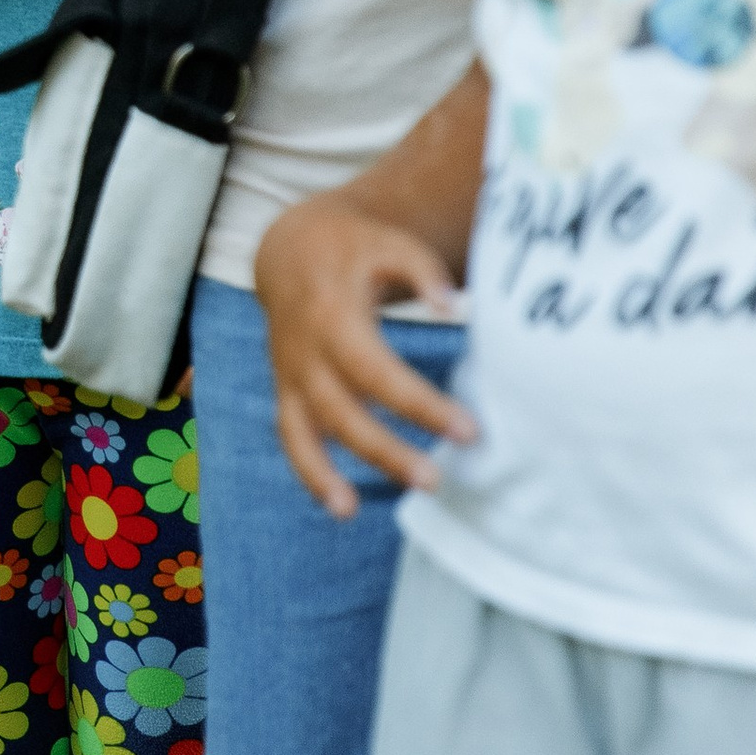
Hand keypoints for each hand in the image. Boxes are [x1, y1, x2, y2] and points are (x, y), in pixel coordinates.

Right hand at [255, 193, 471, 518]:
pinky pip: (291, 438)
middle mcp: (306, 353)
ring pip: (309, 432)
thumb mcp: (389, 244)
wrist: (290, 249)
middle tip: (436, 479)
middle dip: (387, 451)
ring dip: (332, 474)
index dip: (422, 406)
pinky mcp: (286, 390)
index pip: (379, 372)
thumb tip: (452, 307)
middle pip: (344, 412)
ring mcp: (290, 375)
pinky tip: (341, 507)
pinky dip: (309, 474)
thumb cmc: (354, 248)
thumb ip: (422, 271)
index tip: (469, 430)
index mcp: (333, 316)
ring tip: (360, 509)